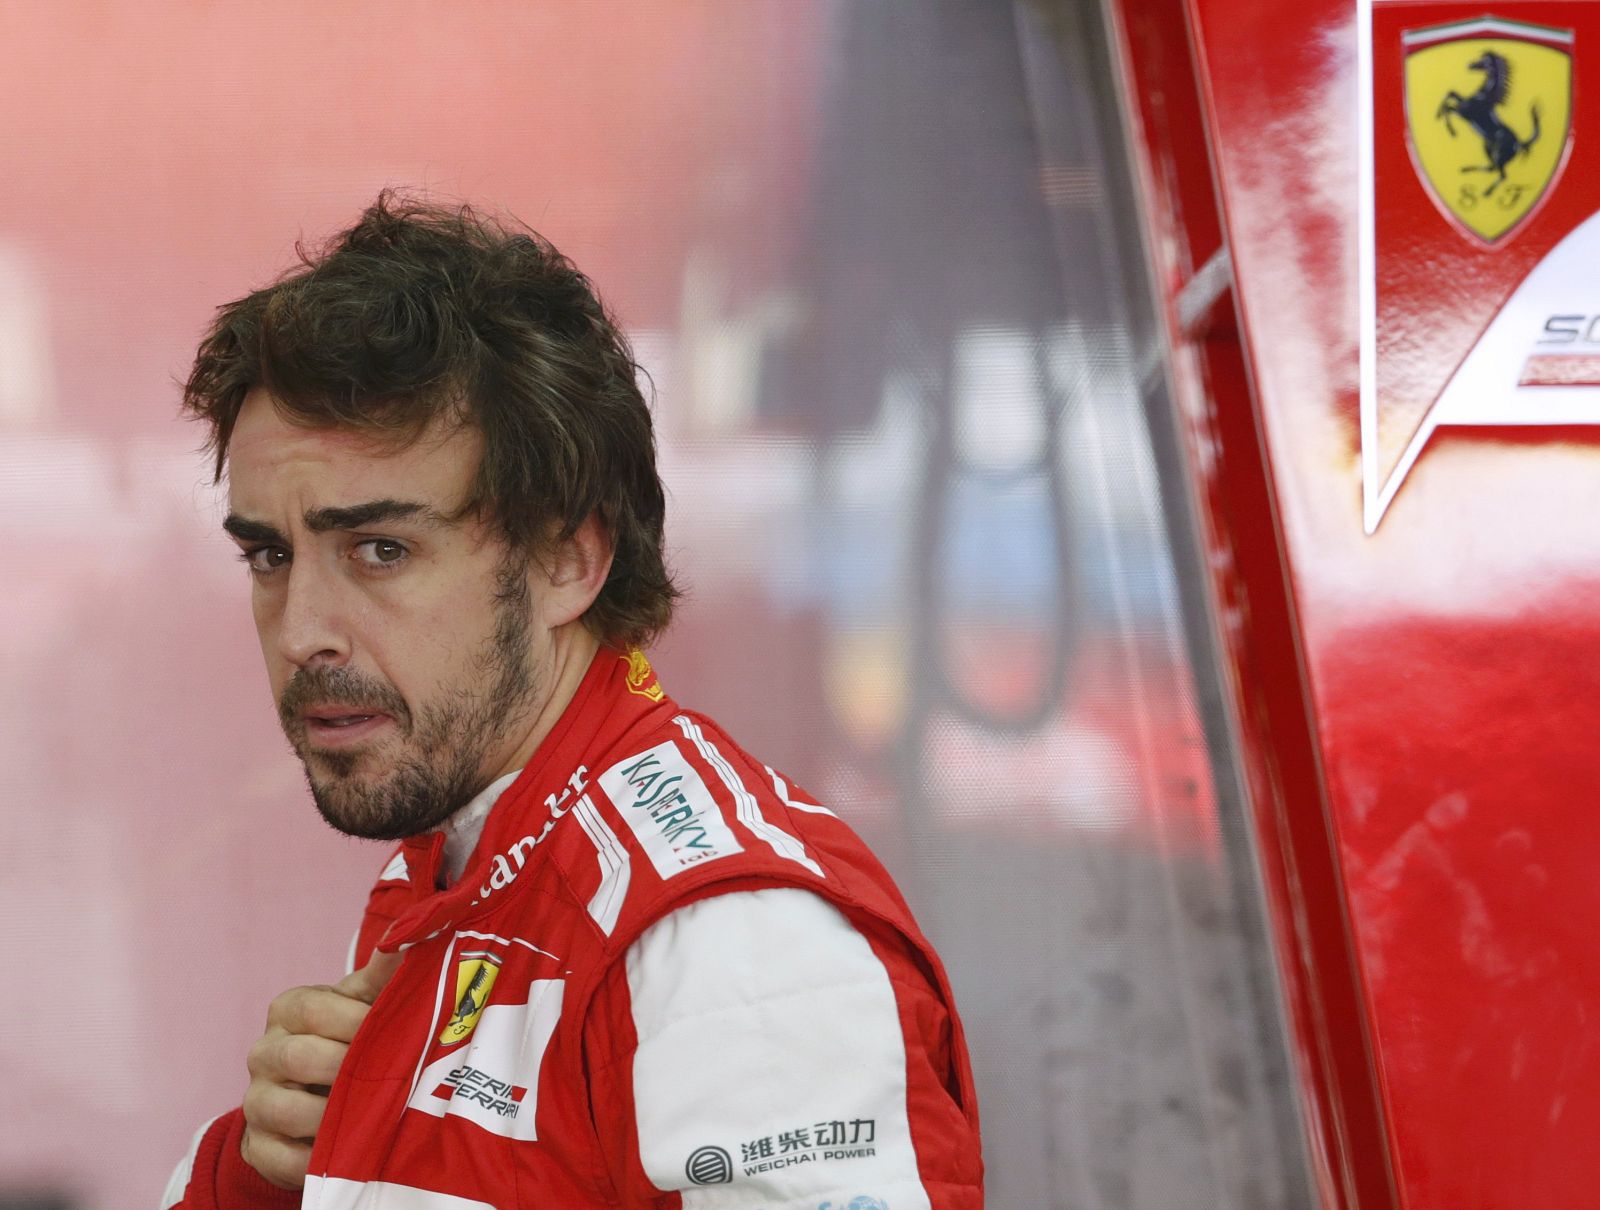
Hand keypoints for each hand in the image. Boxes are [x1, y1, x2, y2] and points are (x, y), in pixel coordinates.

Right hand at [240, 951, 401, 1188]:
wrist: (314, 1097)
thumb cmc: (347, 1039)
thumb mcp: (364, 1004)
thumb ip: (384, 977)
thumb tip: (410, 937)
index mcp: (289, 1010)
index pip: (313, 1008)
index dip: (355, 1021)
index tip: (394, 1031)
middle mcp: (264, 1052)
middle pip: (299, 1057)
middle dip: (348, 1069)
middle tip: (387, 1076)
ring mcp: (257, 1101)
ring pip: (286, 1110)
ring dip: (334, 1115)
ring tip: (370, 1114)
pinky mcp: (259, 1147)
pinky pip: (282, 1158)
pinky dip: (317, 1158)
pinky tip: (348, 1150)